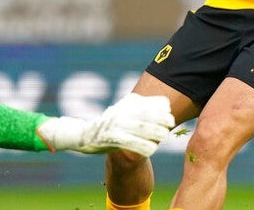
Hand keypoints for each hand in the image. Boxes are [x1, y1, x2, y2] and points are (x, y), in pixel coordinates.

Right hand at [37, 93, 173, 156]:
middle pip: (144, 115)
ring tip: (163, 136)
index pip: (144, 105)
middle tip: (170, 124)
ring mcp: (114, 126)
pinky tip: (151, 149)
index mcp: (122, 106)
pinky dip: (142, 146)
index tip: (170, 115)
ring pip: (139, 129)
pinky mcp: (110, 139)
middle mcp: (119, 113)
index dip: (159, 110)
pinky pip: (129, 143)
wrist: (83, 136)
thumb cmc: (108, 125)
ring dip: (153, 133)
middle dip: (159, 120)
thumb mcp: (122, 112)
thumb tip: (164, 104)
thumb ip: (139, 107)